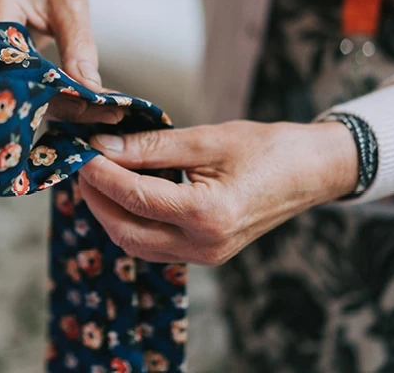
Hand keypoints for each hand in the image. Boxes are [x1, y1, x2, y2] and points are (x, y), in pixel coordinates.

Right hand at [0, 0, 119, 124]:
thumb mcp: (71, 4)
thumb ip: (78, 46)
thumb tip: (91, 90)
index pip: (16, 60)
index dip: (50, 88)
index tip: (89, 103)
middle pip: (13, 83)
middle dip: (59, 105)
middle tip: (103, 116)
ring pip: (16, 89)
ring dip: (57, 106)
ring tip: (100, 114)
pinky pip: (18, 84)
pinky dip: (49, 97)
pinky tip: (81, 107)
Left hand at [77, 121, 358, 265]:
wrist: (313, 172)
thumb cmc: (269, 148)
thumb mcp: (208, 138)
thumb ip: (153, 146)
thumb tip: (105, 146)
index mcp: (209, 215)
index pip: (136, 198)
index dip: (101, 174)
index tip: (80, 151)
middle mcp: (205, 245)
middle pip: (127, 231)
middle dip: (96, 198)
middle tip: (80, 165)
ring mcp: (206, 255)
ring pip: (136, 244)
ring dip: (109, 212)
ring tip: (95, 177)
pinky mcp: (206, 253)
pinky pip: (154, 245)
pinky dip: (131, 221)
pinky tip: (122, 193)